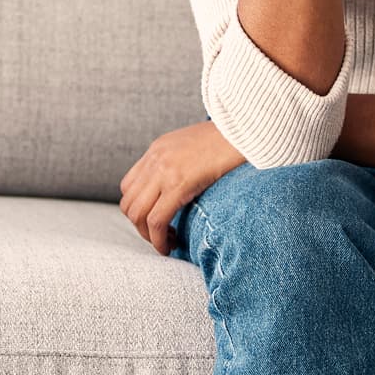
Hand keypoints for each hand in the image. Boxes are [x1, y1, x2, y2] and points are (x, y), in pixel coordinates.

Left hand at [120, 122, 245, 255]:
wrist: (245, 128)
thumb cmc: (230, 139)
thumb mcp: (195, 145)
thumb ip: (181, 161)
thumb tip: (182, 184)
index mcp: (157, 149)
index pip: (129, 186)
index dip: (139, 209)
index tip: (156, 220)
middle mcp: (155, 159)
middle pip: (129, 203)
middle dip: (140, 227)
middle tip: (163, 236)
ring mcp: (164, 170)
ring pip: (137, 214)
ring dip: (149, 236)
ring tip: (169, 241)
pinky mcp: (178, 184)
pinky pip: (156, 220)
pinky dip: (159, 240)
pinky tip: (171, 246)